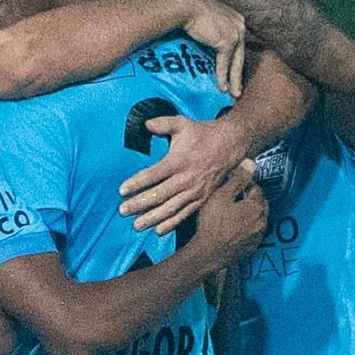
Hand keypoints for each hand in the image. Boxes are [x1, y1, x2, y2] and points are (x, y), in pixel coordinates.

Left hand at [120, 115, 254, 234]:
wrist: (232, 144)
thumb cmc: (203, 134)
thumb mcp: (183, 124)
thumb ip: (163, 124)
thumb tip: (146, 124)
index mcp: (179, 161)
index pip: (153, 174)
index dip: (137, 183)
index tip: (121, 190)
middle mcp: (186, 178)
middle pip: (159, 195)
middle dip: (139, 204)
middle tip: (122, 211)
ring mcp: (195, 191)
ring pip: (170, 208)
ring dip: (152, 218)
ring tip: (136, 225)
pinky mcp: (202, 199)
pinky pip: (184, 214)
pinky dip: (171, 223)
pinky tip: (158, 230)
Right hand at [181, 0, 245, 97]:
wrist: (184, 6)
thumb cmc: (188, 11)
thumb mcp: (205, 21)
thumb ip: (211, 32)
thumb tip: (206, 45)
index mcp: (236, 18)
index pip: (238, 45)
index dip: (236, 61)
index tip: (234, 74)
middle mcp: (239, 24)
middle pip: (240, 55)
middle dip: (238, 74)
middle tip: (237, 89)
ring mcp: (235, 32)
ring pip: (236, 62)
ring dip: (234, 80)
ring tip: (232, 94)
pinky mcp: (227, 41)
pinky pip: (225, 63)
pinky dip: (222, 77)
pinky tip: (222, 88)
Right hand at [191, 161, 267, 267]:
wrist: (208, 254)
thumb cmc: (212, 224)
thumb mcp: (221, 196)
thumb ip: (237, 179)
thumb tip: (250, 164)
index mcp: (256, 206)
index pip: (256, 188)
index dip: (245, 183)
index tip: (234, 182)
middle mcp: (262, 221)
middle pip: (260, 203)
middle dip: (250, 197)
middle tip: (235, 195)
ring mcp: (257, 237)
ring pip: (258, 219)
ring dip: (249, 213)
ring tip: (234, 211)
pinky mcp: (251, 248)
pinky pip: (253, 233)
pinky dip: (247, 228)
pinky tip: (234, 228)